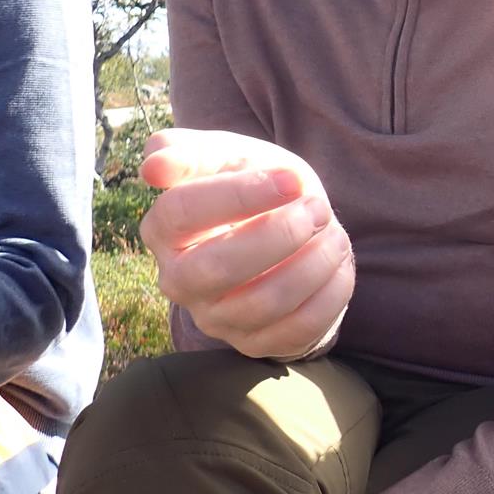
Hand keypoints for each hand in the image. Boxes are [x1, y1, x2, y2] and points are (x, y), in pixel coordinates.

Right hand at [140, 128, 353, 358]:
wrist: (292, 225)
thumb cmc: (254, 185)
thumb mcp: (228, 154)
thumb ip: (190, 151)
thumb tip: (154, 166)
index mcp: (163, 230)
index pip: (180, 213)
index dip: (239, 194)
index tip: (291, 179)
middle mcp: (179, 281)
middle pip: (215, 268)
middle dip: (279, 235)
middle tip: (318, 208)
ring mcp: (217, 318)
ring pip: (263, 303)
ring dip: (312, 263)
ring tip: (334, 232)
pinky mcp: (256, 342)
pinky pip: (296, 330)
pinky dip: (329, 292)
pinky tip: (338, 263)